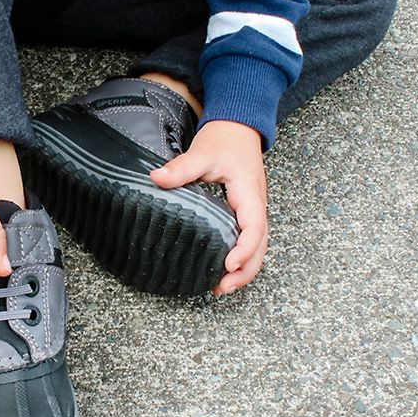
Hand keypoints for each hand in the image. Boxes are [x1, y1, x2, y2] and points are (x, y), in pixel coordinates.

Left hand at [150, 120, 267, 295]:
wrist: (238, 128)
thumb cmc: (225, 140)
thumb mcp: (202, 152)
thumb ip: (181, 168)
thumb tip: (157, 178)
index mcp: (249, 193)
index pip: (254, 227)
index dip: (244, 249)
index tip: (228, 264)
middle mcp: (256, 205)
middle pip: (260, 246)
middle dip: (245, 271)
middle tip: (221, 288)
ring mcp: (252, 210)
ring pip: (257, 247)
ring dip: (244, 269)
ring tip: (222, 287)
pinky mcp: (245, 212)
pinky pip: (249, 240)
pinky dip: (241, 258)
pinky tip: (224, 269)